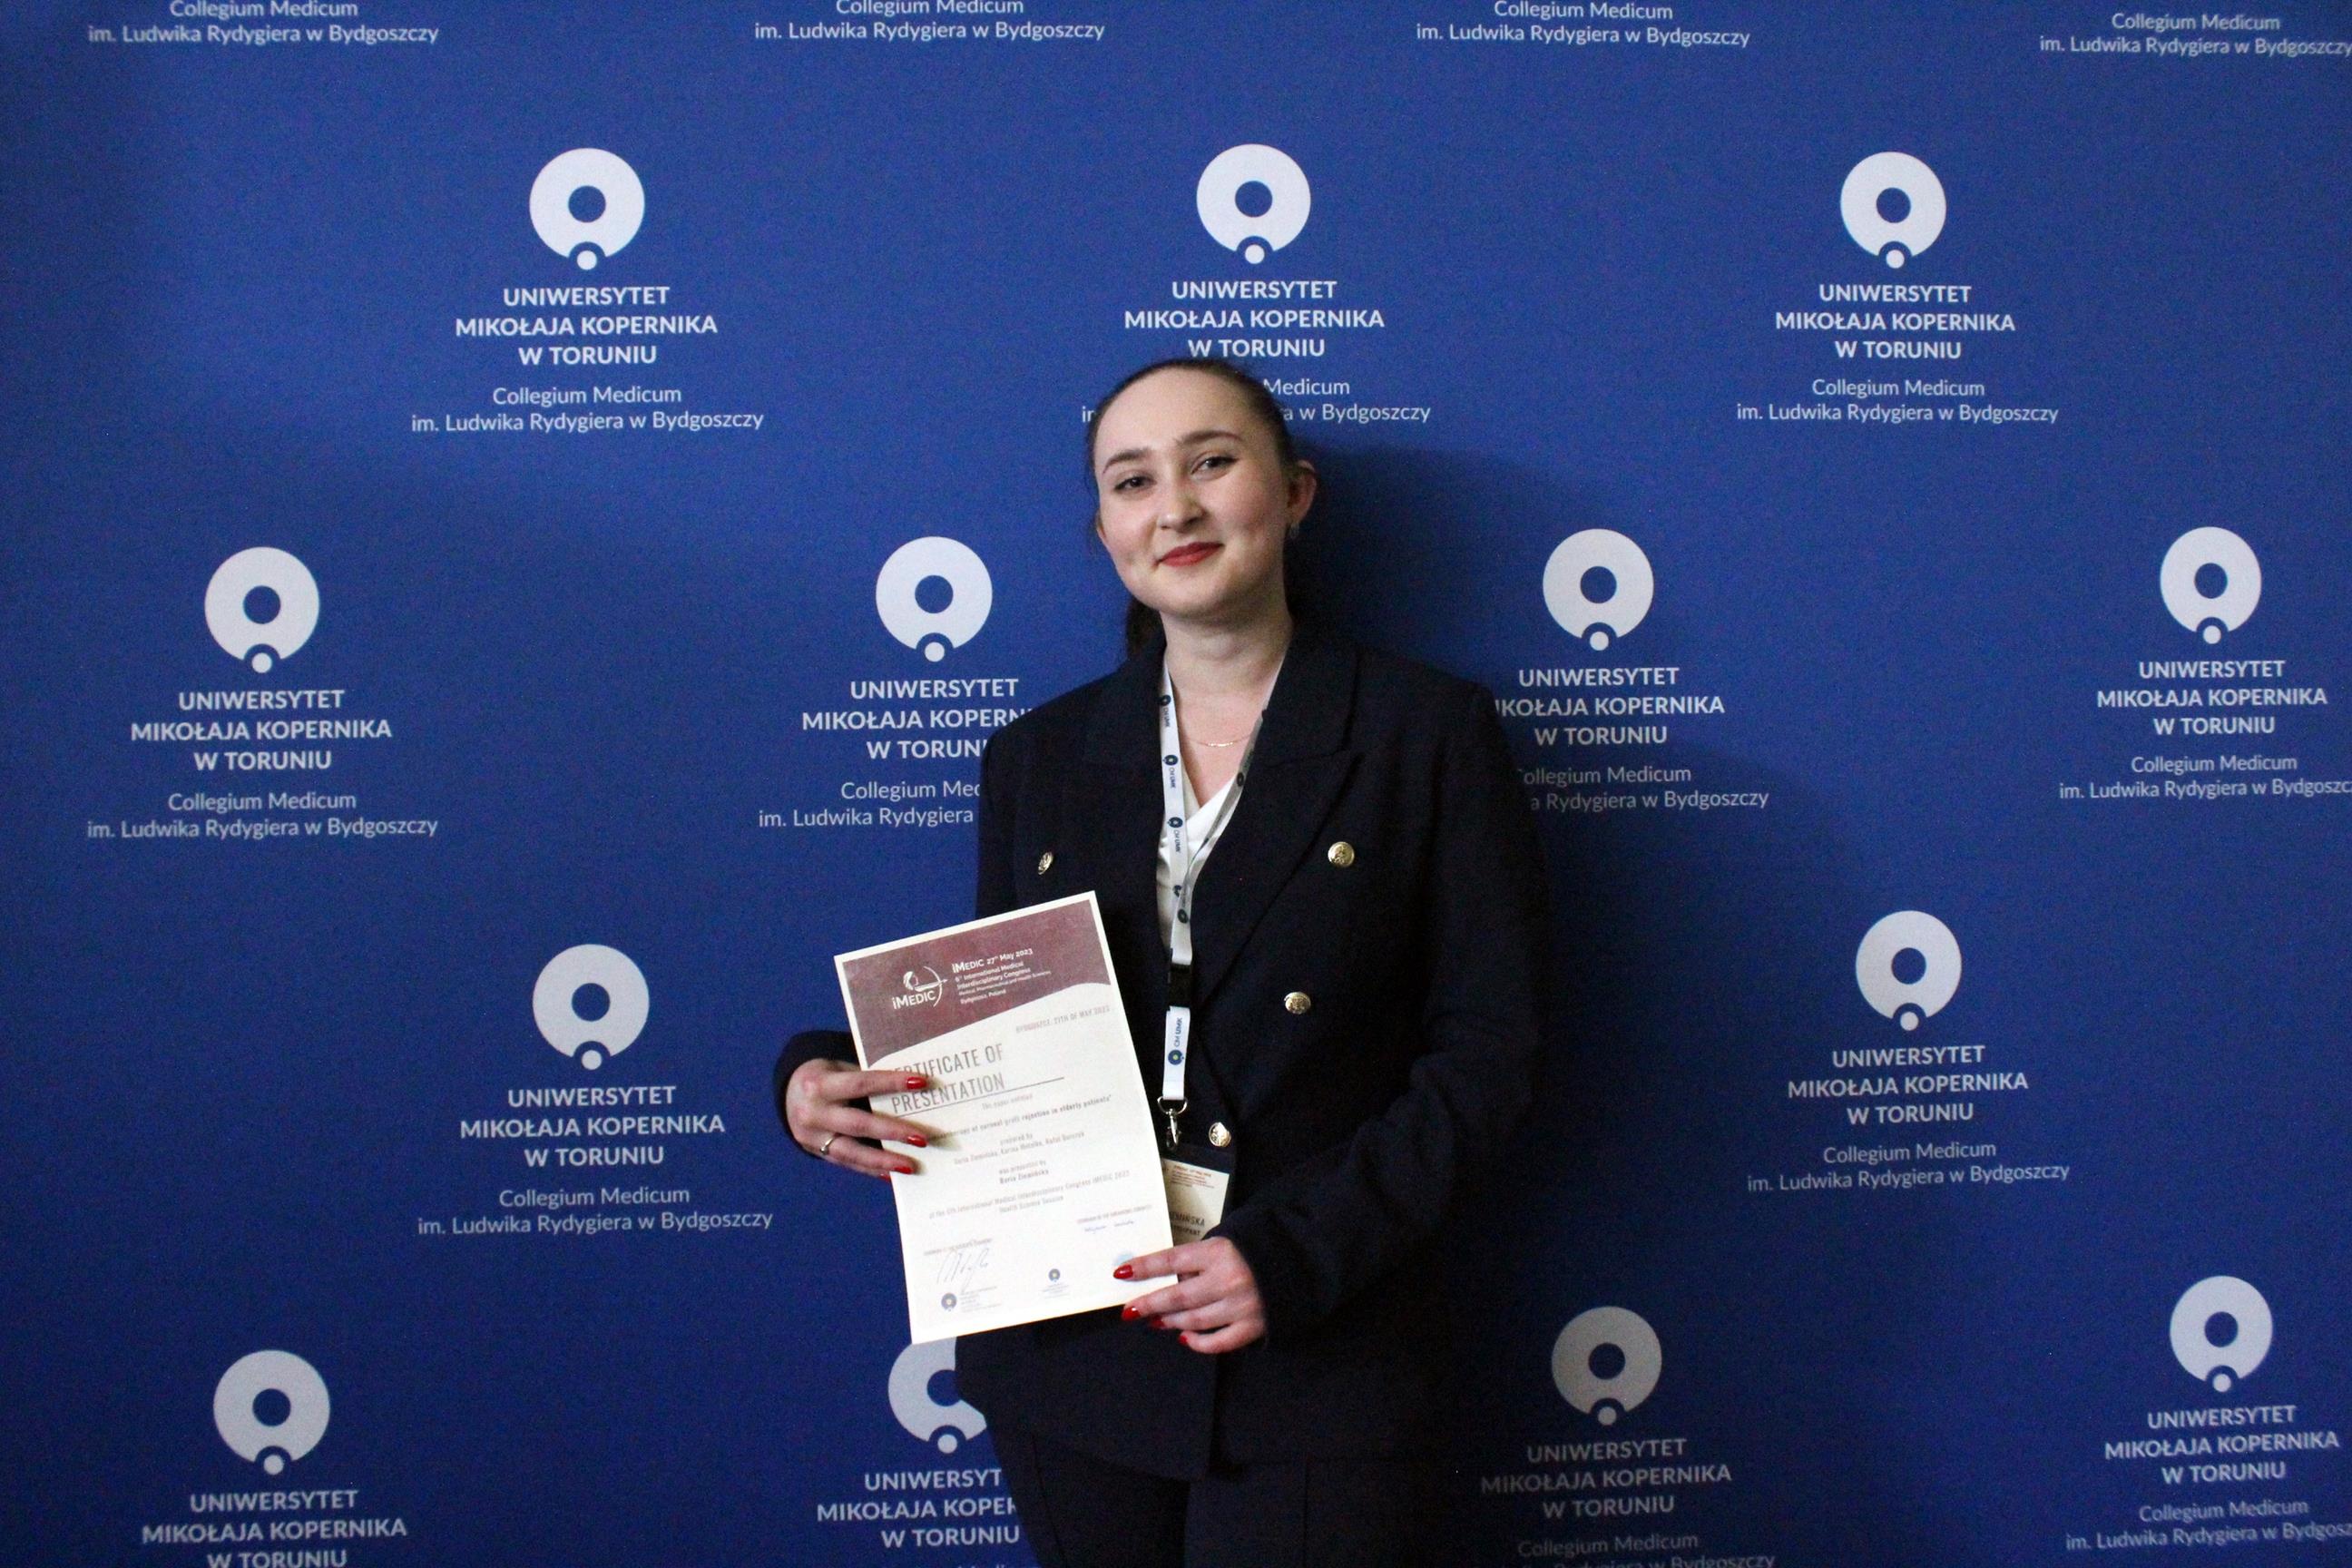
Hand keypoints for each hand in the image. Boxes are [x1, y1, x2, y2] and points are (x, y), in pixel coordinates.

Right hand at [782, 1057, 932, 1179]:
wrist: (787, 1094)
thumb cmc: (826, 1077)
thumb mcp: (838, 1069)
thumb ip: (865, 1079)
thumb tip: (910, 1088)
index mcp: (820, 1085)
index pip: (861, 1083)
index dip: (891, 1083)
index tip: (921, 1082)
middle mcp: (814, 1113)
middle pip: (858, 1124)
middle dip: (892, 1131)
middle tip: (923, 1138)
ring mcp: (813, 1137)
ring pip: (851, 1152)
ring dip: (883, 1160)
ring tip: (910, 1166)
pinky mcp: (817, 1152)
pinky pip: (847, 1163)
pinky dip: (870, 1169)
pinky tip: (891, 1175)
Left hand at [1115, 1238, 1264, 1353]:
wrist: (1301, 1258)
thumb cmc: (1257, 1244)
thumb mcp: (1227, 1238)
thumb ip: (1200, 1257)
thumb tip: (1170, 1277)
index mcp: (1219, 1251)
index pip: (1172, 1259)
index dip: (1145, 1267)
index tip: (1122, 1273)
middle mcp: (1227, 1279)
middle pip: (1179, 1296)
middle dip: (1151, 1303)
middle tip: (1130, 1310)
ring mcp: (1241, 1305)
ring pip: (1195, 1320)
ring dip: (1171, 1321)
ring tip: (1156, 1321)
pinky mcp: (1254, 1325)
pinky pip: (1219, 1341)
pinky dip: (1199, 1342)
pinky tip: (1185, 1338)